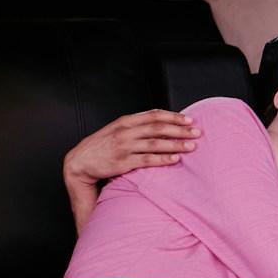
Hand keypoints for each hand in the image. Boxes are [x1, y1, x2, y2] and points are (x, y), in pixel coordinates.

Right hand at [63, 109, 199, 186]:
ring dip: (176, 144)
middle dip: (180, 130)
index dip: (173, 116)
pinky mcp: (123, 162)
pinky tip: (175, 159)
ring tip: (192, 146)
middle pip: (158, 128)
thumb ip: (137, 125)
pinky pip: (147, 160)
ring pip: (155, 143)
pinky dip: (162, 159)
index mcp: (125, 121)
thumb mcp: (117, 129)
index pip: (154, 115)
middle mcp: (125, 132)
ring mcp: (124, 147)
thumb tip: (162, 123)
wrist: (80, 162)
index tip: (189, 120)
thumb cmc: (103, 146)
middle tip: (197, 132)